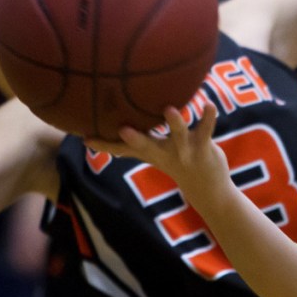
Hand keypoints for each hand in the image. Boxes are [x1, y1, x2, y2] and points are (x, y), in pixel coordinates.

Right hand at [84, 105, 230, 205]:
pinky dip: (208, 117)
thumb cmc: (177, 163)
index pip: (124, 150)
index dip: (105, 144)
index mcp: (150, 152)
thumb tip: (115, 129)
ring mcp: (184, 150)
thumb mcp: (155, 155)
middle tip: (123, 129)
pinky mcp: (203, 146)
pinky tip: (209, 104)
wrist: (208, 191)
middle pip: (147, 145)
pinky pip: (206, 129)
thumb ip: (137, 143)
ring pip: (178, 134)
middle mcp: (164, 152)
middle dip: (135, 138)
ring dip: (174, 122)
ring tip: (169, 109)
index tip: (86, 139)